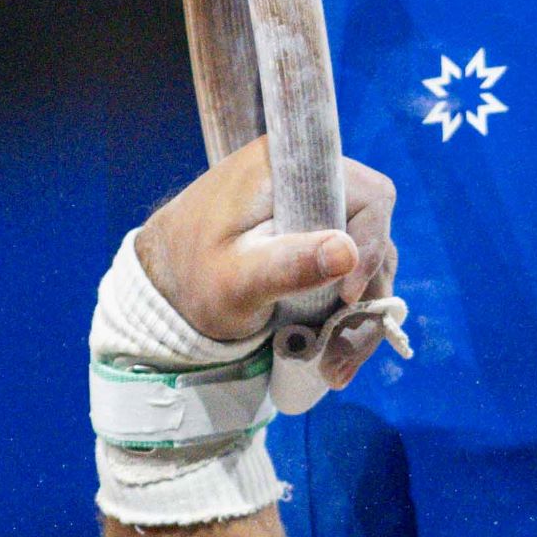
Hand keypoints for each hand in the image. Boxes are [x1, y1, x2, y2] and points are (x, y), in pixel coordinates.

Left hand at [138, 140, 402, 393]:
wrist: (163, 286)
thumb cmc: (191, 278)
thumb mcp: (237, 280)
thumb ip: (289, 265)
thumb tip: (347, 251)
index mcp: (289, 169)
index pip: (368, 195)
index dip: (371, 245)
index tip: (348, 296)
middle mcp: (308, 180)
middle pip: (373, 231)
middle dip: (369, 294)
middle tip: (346, 349)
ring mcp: (313, 209)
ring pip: (366, 258)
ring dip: (361, 313)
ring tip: (337, 366)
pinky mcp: (312, 236)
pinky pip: (349, 271)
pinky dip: (347, 313)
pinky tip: (333, 354)